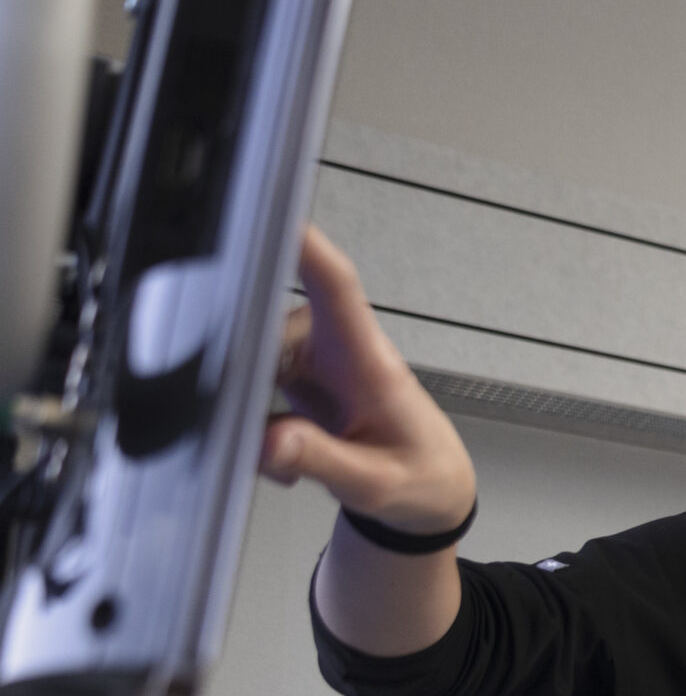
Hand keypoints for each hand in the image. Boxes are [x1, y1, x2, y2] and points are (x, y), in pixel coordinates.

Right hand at [260, 225, 475, 534]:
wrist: (429, 484)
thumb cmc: (417, 473)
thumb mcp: (375, 482)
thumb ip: (323, 460)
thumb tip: (270, 442)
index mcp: (366, 359)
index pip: (336, 286)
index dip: (304, 246)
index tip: (269, 212)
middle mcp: (334, 344)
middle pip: (261, 327)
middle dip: (244, 384)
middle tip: (272, 443)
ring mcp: (310, 355)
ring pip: (246, 363)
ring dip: (251, 415)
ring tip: (291, 460)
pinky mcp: (293, 371)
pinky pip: (248, 384)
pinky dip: (255, 426)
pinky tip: (285, 454)